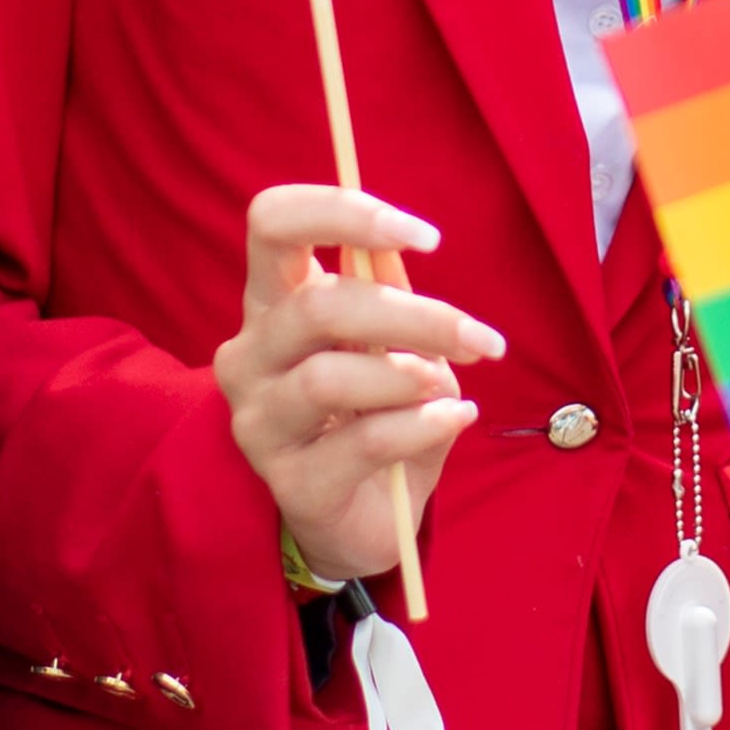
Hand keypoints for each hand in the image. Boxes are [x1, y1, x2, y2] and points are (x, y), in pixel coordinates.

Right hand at [210, 187, 486, 583]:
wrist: (365, 515)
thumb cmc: (380, 412)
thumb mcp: (394, 344)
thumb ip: (392, 293)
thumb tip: (402, 246)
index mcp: (271, 302)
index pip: (272, 222)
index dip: (343, 213)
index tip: (426, 237)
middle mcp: (249, 355)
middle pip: (318, 307)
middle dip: (416, 317)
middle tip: (480, 338)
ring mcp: (258, 422)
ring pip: (329, 379)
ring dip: (410, 377)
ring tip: (448, 389)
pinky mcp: (289, 482)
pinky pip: (360, 443)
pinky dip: (421, 425)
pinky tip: (455, 418)